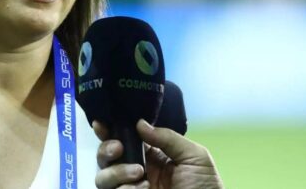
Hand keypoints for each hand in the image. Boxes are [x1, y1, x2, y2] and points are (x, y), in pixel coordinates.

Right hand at [93, 119, 223, 188]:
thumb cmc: (205, 186)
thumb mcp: (194, 156)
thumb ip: (167, 138)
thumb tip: (139, 124)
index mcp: (151, 155)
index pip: (124, 139)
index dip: (109, 130)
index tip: (101, 125)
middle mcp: (136, 170)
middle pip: (105, 156)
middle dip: (106, 149)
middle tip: (118, 149)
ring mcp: (131, 188)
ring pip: (103, 177)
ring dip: (116, 172)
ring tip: (139, 174)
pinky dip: (125, 188)